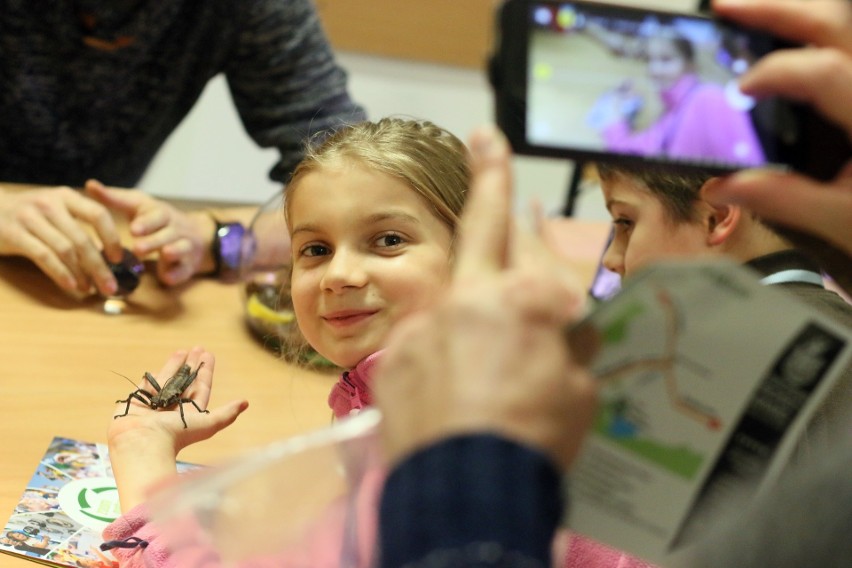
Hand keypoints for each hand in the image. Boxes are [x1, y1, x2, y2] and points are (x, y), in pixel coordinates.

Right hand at [0, 185, 122, 294]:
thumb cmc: (29, 215)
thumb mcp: (54, 208)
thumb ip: (77, 224)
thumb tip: (106, 256)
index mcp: (65, 196)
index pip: (98, 214)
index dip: (111, 238)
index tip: (118, 259)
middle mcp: (49, 204)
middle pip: (82, 239)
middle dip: (99, 266)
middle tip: (110, 286)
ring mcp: (30, 218)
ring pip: (65, 250)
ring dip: (81, 274)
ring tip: (89, 288)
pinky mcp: (14, 233)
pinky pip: (44, 256)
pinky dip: (60, 273)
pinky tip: (71, 285)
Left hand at [85, 180, 215, 285]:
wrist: (194, 236)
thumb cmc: (156, 219)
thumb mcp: (138, 205)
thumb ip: (115, 198)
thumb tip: (89, 184)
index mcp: (161, 214)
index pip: (157, 216)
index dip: (147, 223)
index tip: (134, 229)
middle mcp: (176, 228)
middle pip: (168, 233)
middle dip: (155, 240)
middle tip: (138, 248)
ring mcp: (184, 246)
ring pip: (181, 248)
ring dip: (172, 251)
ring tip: (164, 254)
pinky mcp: (187, 265)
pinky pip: (185, 270)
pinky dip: (178, 273)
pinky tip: (168, 277)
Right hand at [107, 347, 247, 511]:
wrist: (141, 443)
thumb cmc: (177, 435)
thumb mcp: (207, 424)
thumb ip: (226, 414)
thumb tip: (245, 403)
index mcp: (190, 414)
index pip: (201, 388)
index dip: (205, 372)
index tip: (208, 354)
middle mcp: (173, 409)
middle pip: (185, 382)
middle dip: (192, 365)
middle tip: (198, 348)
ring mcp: (154, 406)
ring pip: (167, 380)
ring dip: (175, 365)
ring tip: (183, 350)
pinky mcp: (137, 403)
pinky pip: (147, 386)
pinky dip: (154, 376)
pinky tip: (158, 367)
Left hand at [373, 127, 596, 471]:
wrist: (466, 489)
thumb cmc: (534, 440)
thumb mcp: (577, 393)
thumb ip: (566, 348)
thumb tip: (564, 332)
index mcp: (527, 303)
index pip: (542, 252)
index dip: (543, 230)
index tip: (535, 210)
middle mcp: (471, 299)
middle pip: (484, 228)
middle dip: (489, 178)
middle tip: (483, 138)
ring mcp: (424, 324)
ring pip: (448, 305)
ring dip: (464, 323)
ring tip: (479, 359)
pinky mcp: (392, 356)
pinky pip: (419, 348)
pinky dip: (435, 364)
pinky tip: (447, 397)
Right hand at [707, 0, 851, 292]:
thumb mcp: (842, 220)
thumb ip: (783, 200)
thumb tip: (721, 187)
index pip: (824, 71)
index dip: (775, 72)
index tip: (740, 90)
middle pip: (834, 23)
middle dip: (775, 10)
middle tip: (725, 8)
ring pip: (845, 25)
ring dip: (797, 15)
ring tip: (752, 15)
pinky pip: (848, 48)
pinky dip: (819, 38)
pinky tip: (792, 43)